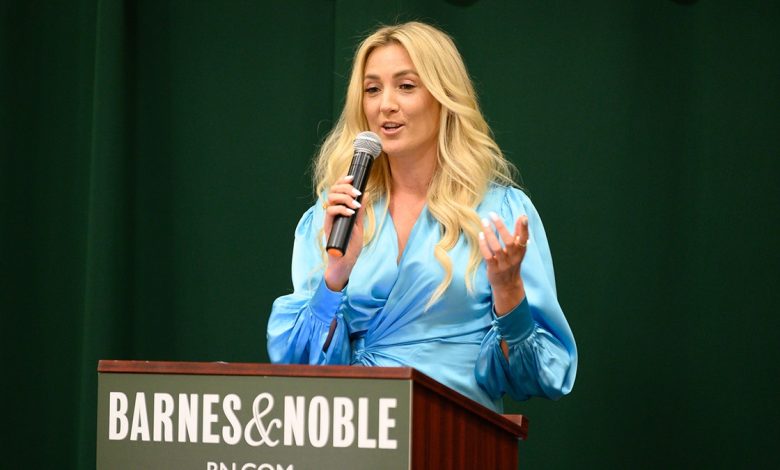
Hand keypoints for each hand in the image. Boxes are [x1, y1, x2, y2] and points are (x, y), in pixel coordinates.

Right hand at [323, 175, 365, 290]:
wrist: (344, 261)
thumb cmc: (350, 245)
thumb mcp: (358, 225)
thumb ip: (360, 211)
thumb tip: (366, 195)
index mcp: (340, 209)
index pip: (338, 190)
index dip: (343, 181)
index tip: (352, 178)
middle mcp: (333, 212)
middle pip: (333, 190)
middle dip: (345, 187)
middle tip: (357, 192)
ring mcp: (330, 218)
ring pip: (331, 198)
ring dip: (344, 197)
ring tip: (356, 204)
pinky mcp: (328, 225)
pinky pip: (330, 211)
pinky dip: (341, 209)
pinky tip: (351, 212)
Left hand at [478, 212, 529, 315]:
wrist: (507, 285)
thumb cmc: (512, 262)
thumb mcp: (518, 249)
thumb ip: (519, 233)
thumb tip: (522, 216)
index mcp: (521, 251)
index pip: (524, 238)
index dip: (524, 228)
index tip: (523, 217)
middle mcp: (514, 257)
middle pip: (509, 241)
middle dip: (501, 226)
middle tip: (492, 215)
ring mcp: (503, 264)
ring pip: (496, 248)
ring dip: (490, 234)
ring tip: (484, 222)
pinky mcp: (494, 269)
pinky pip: (488, 256)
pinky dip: (484, 245)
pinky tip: (480, 236)